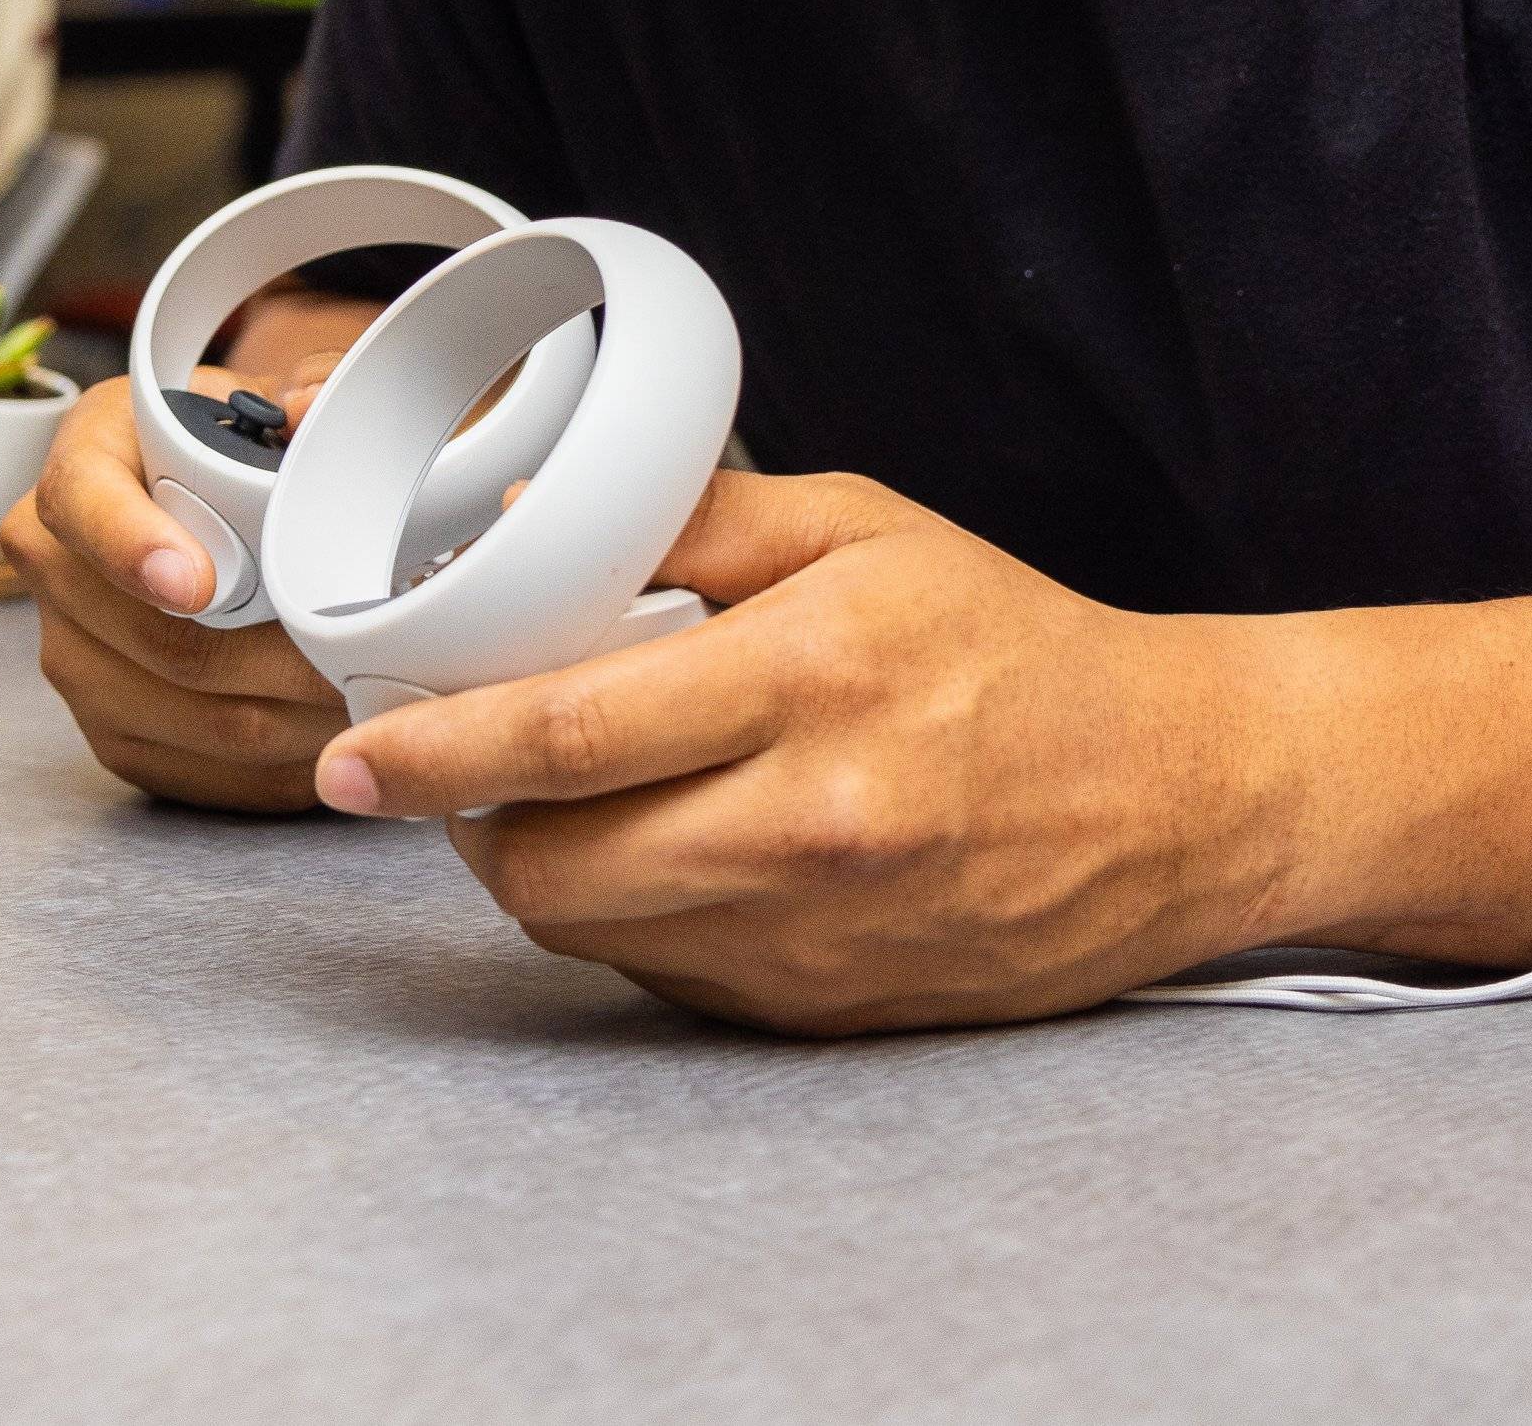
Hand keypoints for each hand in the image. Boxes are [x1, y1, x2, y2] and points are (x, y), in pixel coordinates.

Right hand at [0, 373, 350, 813]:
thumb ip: (310, 387)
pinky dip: (276, 766)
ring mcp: (73, 654)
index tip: (198, 586)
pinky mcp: (110, 730)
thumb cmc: (248, 450)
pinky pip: (197, 772)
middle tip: (360, 654)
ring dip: (289, 716)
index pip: (81, 504)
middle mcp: (55, 561)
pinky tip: (334, 734)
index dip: (133, 548)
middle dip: (270, 655)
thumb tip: (306, 411)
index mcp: (86, 457)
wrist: (221, 508)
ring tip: (370, 695)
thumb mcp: (277, 396)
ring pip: (189, 714)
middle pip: (154, 637)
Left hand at [312, 471, 1352, 1036]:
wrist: (1180, 796)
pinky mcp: (827, 1015)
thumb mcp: (859, 530)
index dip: (436, 752)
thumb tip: (524, 517)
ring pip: (596, 934)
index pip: (568, 735)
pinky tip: (666, 852)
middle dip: (469, 825)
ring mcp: (819, 942)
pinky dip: (635, 920)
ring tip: (555, 800)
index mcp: (813, 686)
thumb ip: (690, 521)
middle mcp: (812, 831)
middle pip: (552, 870)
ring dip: (542, 873)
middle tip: (452, 768)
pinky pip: (668, 977)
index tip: (352, 756)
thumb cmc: (1014, 647)